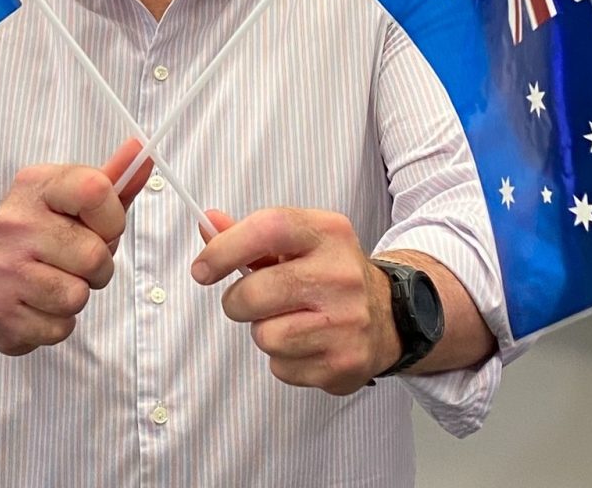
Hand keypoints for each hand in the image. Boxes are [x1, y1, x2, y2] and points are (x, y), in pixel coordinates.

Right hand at [0, 138, 152, 355]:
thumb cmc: (44, 234)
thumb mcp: (75, 200)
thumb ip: (115, 179)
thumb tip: (144, 150)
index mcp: (35, 185)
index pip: (96, 189)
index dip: (112, 217)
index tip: (102, 226)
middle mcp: (13, 222)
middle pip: (93, 255)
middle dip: (98, 266)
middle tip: (77, 262)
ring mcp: (1, 268)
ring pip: (76, 296)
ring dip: (78, 295)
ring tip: (58, 281)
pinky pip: (58, 328)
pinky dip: (58, 322)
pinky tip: (40, 304)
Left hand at [191, 207, 400, 394]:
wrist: (388, 315)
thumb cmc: (329, 272)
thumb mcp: (298, 241)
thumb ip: (250, 235)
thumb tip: (208, 223)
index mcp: (328, 232)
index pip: (268, 228)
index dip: (224, 248)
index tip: (202, 268)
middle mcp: (342, 274)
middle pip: (256, 292)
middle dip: (237, 300)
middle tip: (249, 299)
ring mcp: (347, 321)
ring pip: (265, 335)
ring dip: (263, 331)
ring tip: (286, 319)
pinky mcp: (345, 363)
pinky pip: (281, 367)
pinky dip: (283, 359)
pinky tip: (305, 342)